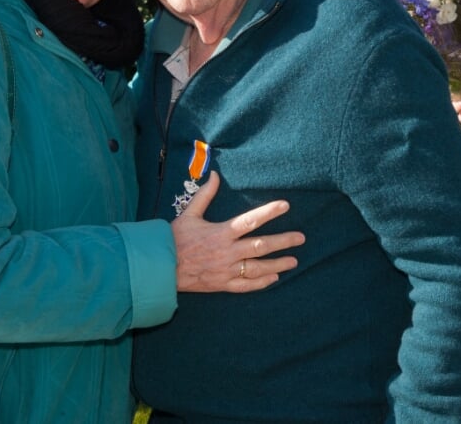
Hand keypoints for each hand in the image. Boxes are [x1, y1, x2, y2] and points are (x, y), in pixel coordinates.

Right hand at [170, 172, 304, 292]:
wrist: (160, 268)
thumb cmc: (174, 239)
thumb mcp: (189, 214)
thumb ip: (205, 195)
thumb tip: (214, 174)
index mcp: (221, 232)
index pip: (250, 220)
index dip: (269, 212)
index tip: (285, 206)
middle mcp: (227, 252)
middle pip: (261, 246)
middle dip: (283, 242)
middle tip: (301, 238)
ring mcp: (225, 270)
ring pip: (257, 268)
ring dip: (277, 264)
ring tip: (294, 261)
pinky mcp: (222, 284)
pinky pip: (245, 285)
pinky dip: (261, 282)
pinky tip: (274, 278)